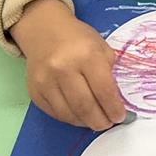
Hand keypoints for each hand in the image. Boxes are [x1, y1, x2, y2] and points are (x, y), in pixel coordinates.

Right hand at [12, 0, 125, 129]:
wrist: (45, 31)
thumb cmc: (79, 39)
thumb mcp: (101, 48)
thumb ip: (109, 73)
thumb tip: (115, 102)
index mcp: (86, 55)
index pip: (103, 90)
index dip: (114, 108)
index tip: (120, 116)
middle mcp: (63, 69)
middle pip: (85, 106)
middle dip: (100, 121)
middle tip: (108, 123)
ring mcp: (46, 82)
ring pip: (69, 114)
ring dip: (85, 122)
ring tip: (95, 120)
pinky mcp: (34, 91)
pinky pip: (55, 113)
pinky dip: (70, 118)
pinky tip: (79, 115)